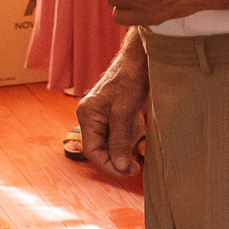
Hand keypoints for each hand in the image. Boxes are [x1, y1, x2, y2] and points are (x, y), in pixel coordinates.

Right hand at [78, 34, 149, 176]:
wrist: (141, 58)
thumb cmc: (129, 79)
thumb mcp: (124, 112)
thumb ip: (119, 141)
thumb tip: (119, 167)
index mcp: (87, 115)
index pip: (92, 151)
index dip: (108, 164)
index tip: (126, 171)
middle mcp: (92, 116)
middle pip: (102, 148)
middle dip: (119, 155)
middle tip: (135, 166)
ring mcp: (103, 114)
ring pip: (113, 141)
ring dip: (127, 141)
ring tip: (136, 125)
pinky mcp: (115, 112)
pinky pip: (121, 132)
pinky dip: (130, 132)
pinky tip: (137, 120)